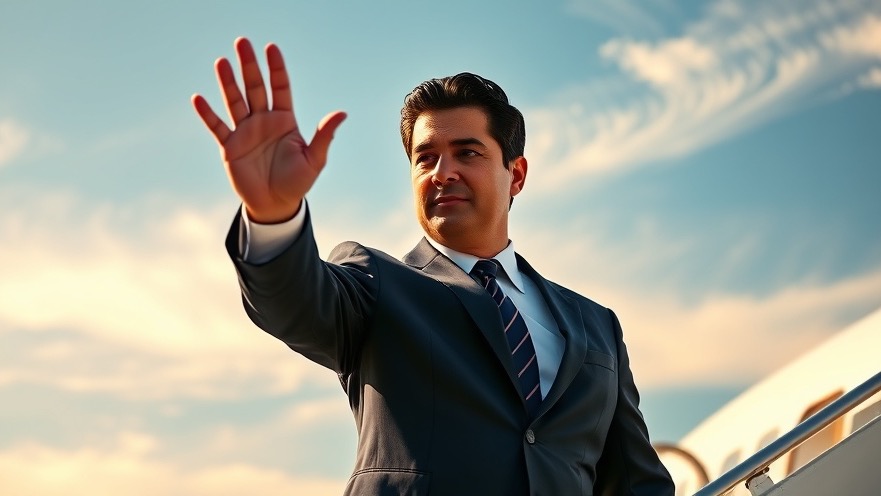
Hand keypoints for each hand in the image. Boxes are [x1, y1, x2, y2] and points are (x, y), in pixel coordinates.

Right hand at [192, 37, 345, 223]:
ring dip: (228, 83)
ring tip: (222, 62)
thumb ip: (324, 135)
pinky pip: (217, 127)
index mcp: (285, 120)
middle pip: (255, 88)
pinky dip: (208, 114)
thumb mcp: (314, 159)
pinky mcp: (230, 147)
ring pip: (235, 102)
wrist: (276, 205)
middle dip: (249, 66)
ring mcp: (245, 132)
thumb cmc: (297, 182)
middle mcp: (264, 121)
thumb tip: (342, 113)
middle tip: (242, 42)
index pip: (280, 88)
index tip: (272, 48)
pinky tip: (198, 98)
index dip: (276, 69)